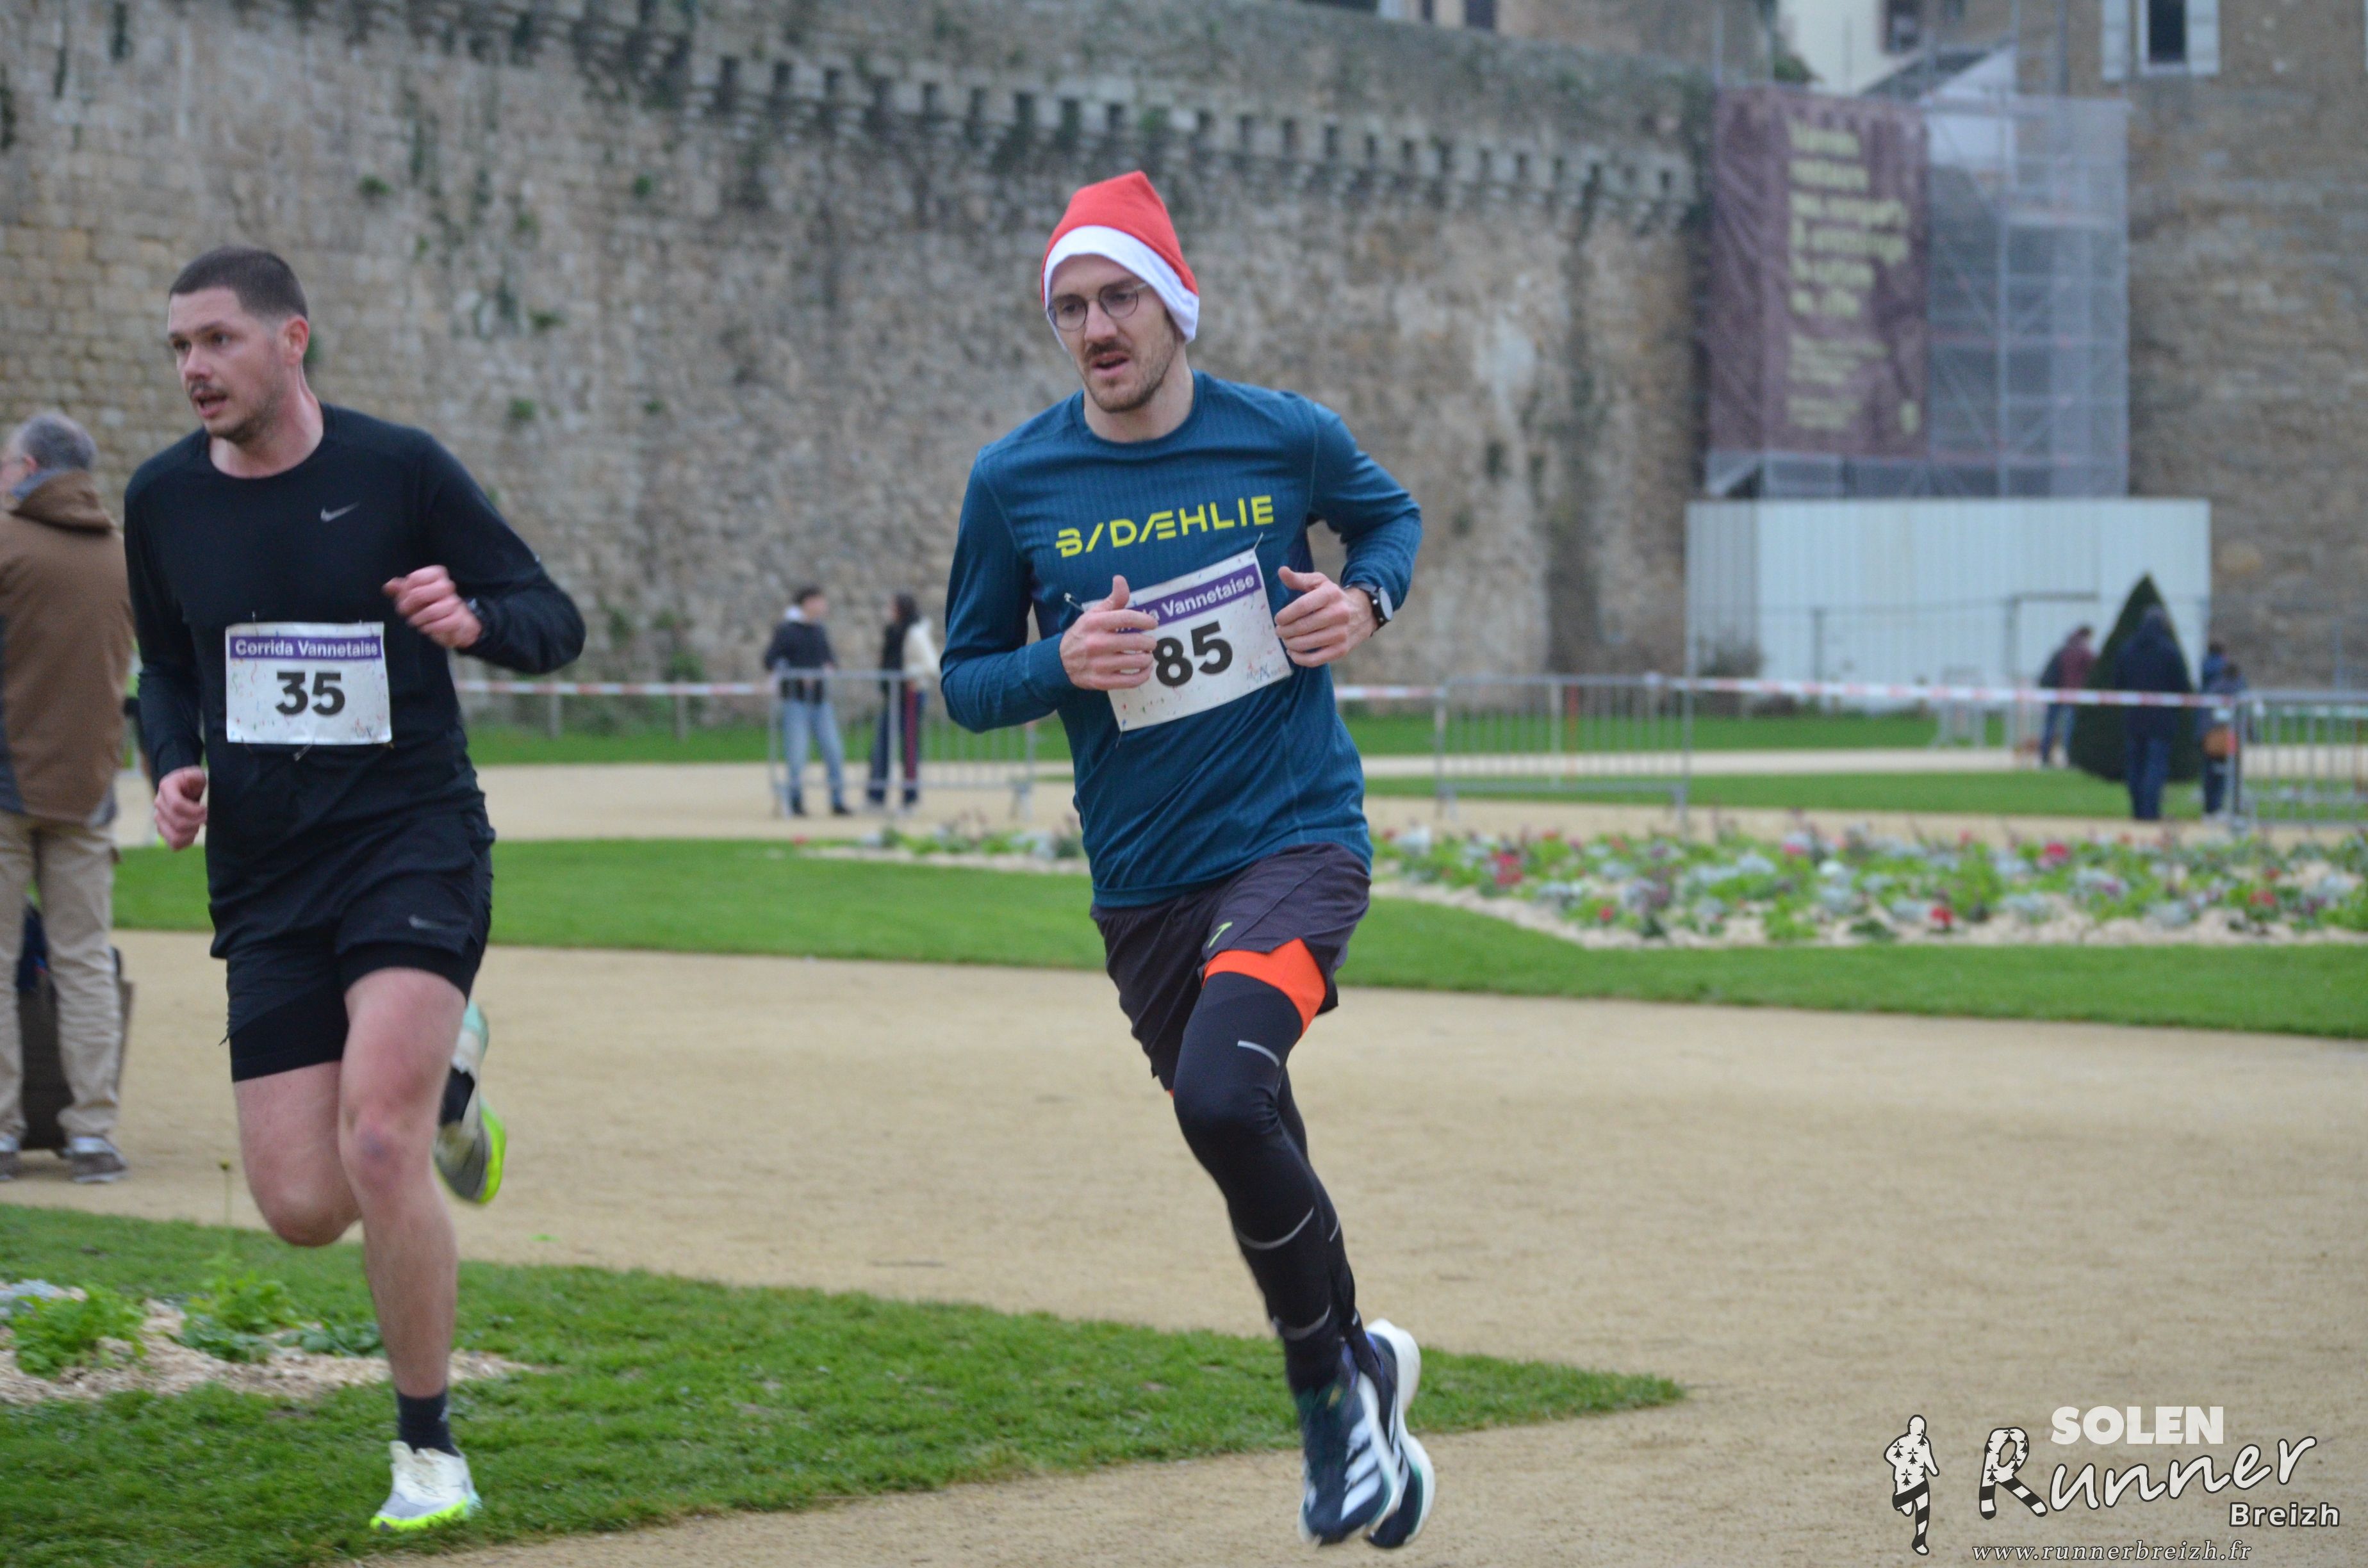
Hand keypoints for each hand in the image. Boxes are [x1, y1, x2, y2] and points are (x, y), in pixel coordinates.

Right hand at [154, 766, 207, 850]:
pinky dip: (187, 842)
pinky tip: (194, 832)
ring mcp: (159, 818)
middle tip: (206, 817)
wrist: (183, 787)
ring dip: (192, 833)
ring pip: (174, 837)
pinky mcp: (163, 829)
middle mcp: (158, 803)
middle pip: (178, 823)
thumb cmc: (193, 781)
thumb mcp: (196, 774)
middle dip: (197, 822)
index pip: (177, 805)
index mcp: (166, 787)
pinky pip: (174, 844)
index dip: (195, 811)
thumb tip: (194, 789)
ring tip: (199, 824)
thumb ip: (195, 778)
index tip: (205, 809)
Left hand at [382, 566, 482, 649]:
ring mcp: (455, 603)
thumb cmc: (431, 605)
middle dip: (409, 605)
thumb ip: (401, 590)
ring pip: (432, 611)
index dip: (405, 590)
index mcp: (436, 575)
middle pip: (420, 594)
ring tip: (415, 621)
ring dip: (419, 619)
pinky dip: (432, 627)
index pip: (415, 578)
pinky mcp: (459, 619)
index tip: (405, 597)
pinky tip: (427, 628)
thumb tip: (389, 586)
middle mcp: (447, 586)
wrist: (455, 624)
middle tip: (405, 611)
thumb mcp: (413, 596)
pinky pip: (445, 623)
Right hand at [1059, 576, 1158, 690]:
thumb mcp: (1094, 614)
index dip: (1145, 620)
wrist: (1060, 662)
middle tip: (1151, 643)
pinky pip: (1131, 681)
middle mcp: (1096, 643)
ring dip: (1148, 658)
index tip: (1153, 624)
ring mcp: (1098, 664)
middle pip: (1135, 642)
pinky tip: (1144, 669)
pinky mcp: (1101, 681)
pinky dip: (1143, 675)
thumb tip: (1120, 579)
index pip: (1126, 618)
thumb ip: (1112, 599)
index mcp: (1095, 623)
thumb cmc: (1083, 634)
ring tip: (1147, 655)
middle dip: (1149, 642)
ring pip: (1137, 662)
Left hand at [1273, 568, 1376, 666]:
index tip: (1278, 619)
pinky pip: (1315, 659)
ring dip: (1290, 644)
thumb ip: (1299, 579)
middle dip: (1285, 630)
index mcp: (1331, 595)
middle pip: (1303, 626)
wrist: (1363, 612)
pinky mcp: (1341, 650)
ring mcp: (1341, 634)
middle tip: (1279, 631)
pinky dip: (1299, 658)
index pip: (1303, 606)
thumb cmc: (1334, 597)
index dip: (1286, 614)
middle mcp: (1339, 614)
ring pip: (1307, 643)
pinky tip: (1293, 652)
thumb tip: (1281, 571)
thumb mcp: (1320, 583)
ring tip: (1286, 639)